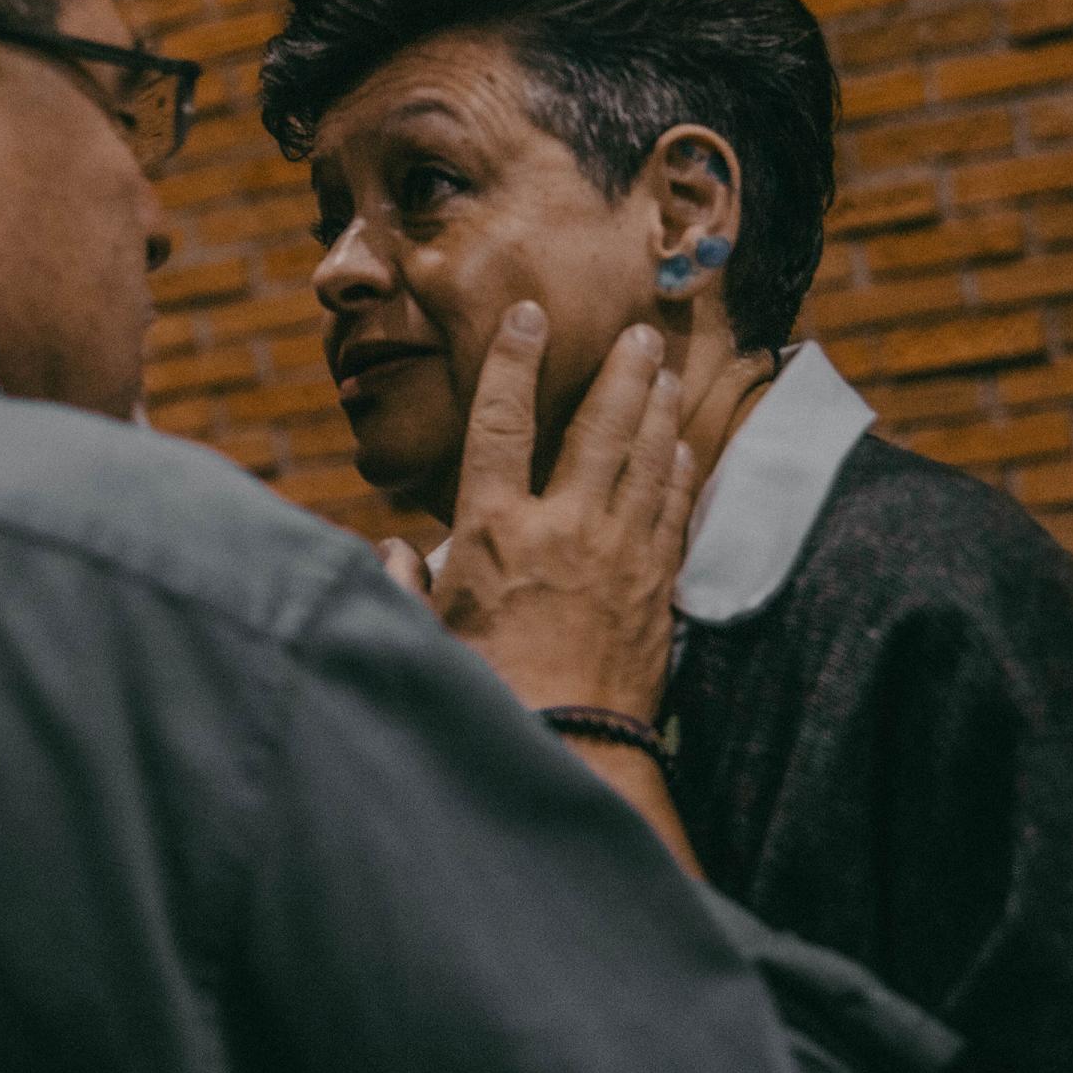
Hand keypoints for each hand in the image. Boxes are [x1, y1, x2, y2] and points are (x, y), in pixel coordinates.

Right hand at [428, 305, 698, 721]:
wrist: (567, 752)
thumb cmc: (486, 696)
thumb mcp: (425, 637)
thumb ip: (403, 587)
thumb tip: (390, 553)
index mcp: (494, 531)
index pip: (502, 423)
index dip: (514, 364)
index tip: (530, 319)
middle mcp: (563, 528)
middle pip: (599, 426)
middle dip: (621, 371)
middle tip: (641, 331)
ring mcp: (619, 555)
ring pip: (647, 461)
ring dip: (658, 411)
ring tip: (666, 372)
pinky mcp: (655, 588)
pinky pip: (674, 513)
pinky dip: (678, 474)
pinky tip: (682, 451)